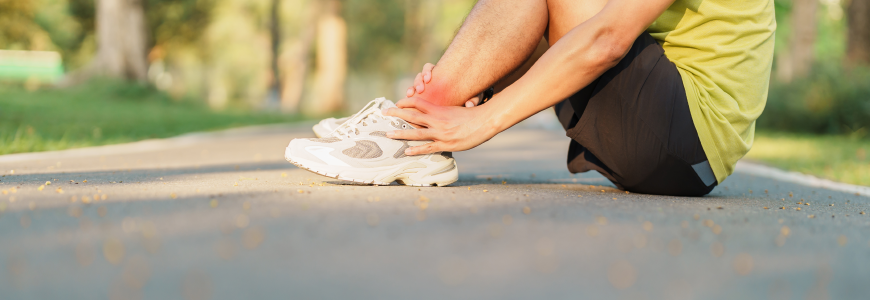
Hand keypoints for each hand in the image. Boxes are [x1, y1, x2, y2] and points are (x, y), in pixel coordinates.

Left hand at [383, 98, 498, 154]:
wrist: (485, 121)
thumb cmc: (472, 115)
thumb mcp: (455, 110)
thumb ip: (443, 112)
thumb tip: (433, 114)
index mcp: (439, 110)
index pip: (418, 103)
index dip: (406, 102)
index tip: (397, 103)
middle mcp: (437, 120)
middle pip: (412, 115)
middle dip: (396, 114)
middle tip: (383, 113)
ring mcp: (441, 133)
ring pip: (416, 132)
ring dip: (401, 133)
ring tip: (388, 134)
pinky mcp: (446, 144)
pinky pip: (428, 147)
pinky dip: (416, 149)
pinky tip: (406, 151)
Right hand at [405, 63, 481, 106]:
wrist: (466, 110)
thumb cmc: (470, 98)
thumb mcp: (475, 96)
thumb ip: (474, 99)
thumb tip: (469, 105)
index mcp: (442, 75)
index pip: (430, 67)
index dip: (427, 71)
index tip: (428, 79)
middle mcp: (433, 80)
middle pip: (421, 75)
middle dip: (419, 81)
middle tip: (421, 89)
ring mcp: (427, 89)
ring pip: (416, 84)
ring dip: (414, 88)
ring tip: (414, 94)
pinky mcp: (423, 99)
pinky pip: (414, 96)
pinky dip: (411, 96)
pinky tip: (409, 99)